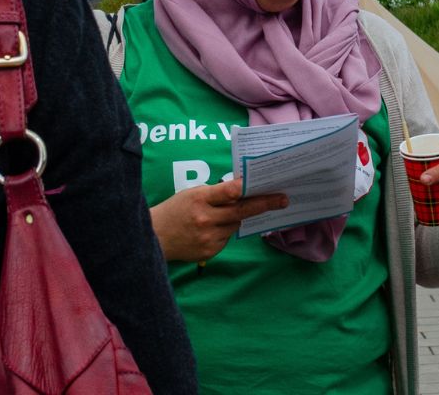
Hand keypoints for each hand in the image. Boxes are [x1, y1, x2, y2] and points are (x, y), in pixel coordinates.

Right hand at [150, 178, 289, 262]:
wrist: (156, 238)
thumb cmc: (176, 210)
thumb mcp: (192, 193)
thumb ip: (216, 193)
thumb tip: (243, 188)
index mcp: (199, 198)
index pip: (228, 191)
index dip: (246, 188)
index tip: (264, 186)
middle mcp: (205, 218)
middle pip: (240, 211)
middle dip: (264, 204)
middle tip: (282, 200)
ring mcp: (208, 237)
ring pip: (235, 225)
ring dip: (235, 218)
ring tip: (220, 215)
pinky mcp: (209, 252)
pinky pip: (226, 238)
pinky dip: (224, 231)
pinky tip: (209, 230)